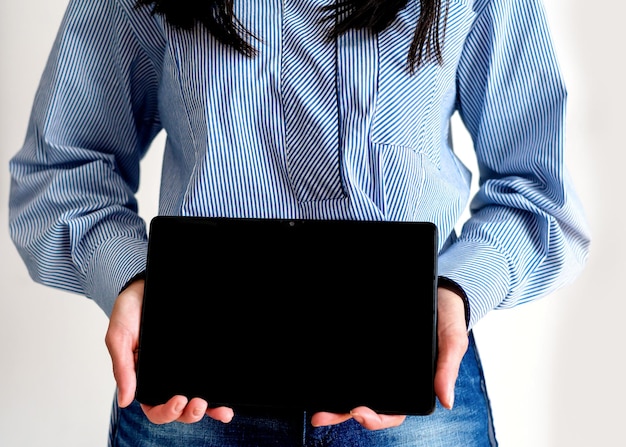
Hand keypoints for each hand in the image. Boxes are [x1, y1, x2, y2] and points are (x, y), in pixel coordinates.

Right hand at [104, 278, 233, 423]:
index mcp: (143, 378)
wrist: (145, 285)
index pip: (155, 407)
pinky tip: (228, 398)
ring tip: (220, 409)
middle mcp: (164, 376)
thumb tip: (125, 400)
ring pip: (196, 397)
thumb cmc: (129, 311)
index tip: (179, 400)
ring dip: (209, 408)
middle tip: (199, 404)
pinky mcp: (197, 353)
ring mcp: (182, 367)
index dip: (166, 411)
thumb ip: (122, 368)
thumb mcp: (119, 337)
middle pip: (179, 408)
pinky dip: (220, 390)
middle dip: (190, 413)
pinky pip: (208, 374)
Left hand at [310, 287, 468, 428]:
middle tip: (322, 416)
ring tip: (315, 405)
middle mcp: (394, 379)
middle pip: (367, 404)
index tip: (358, 412)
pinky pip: (352, 361)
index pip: (393, 412)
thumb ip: (447, 370)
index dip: (375, 418)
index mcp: (414, 387)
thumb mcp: (452, 342)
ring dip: (335, 398)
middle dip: (343, 413)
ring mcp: (380, 364)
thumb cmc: (447, 321)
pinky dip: (337, 369)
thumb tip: (446, 401)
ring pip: (355, 387)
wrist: (440, 292)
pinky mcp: (369, 346)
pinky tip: (322, 371)